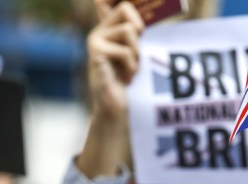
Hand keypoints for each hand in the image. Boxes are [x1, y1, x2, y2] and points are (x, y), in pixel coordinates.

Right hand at [87, 0, 144, 121]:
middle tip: (138, 49)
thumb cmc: (129, 81)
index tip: (135, 24)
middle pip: (125, 7)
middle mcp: (100, 30)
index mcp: (109, 27)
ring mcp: (95, 40)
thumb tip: (152, 15)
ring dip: (137, 53)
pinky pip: (125, 51)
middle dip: (139, 27)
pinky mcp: (95, 52)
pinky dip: (132, 66)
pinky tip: (126, 77)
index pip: (106, 1)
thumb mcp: (138, 52)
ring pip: (129, 30)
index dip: (123, 2)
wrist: (116, 108)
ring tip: (131, 69)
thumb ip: (140, 33)